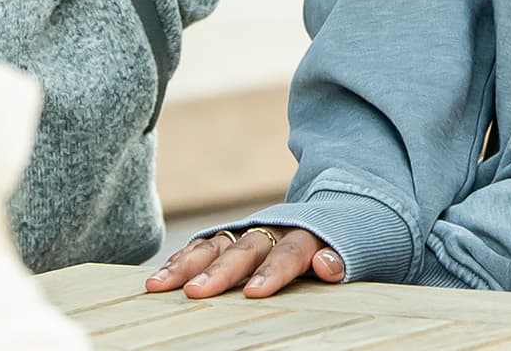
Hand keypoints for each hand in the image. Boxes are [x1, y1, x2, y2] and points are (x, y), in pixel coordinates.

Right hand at [146, 224, 343, 298]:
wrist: (323, 217)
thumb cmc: (335, 247)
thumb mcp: (351, 254)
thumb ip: (340, 260)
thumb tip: (328, 265)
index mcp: (305, 236)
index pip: (289, 254)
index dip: (272, 273)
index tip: (253, 293)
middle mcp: (271, 232)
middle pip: (245, 250)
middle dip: (219, 271)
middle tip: (196, 291)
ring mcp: (245, 234)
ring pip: (214, 247)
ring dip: (186, 265)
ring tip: (160, 285)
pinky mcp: (227, 239)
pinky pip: (201, 248)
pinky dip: (180, 262)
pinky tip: (158, 278)